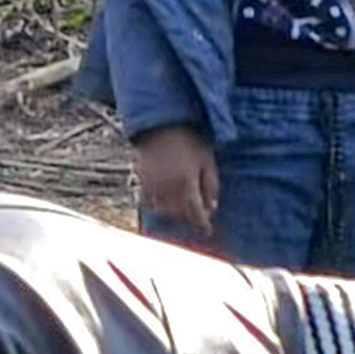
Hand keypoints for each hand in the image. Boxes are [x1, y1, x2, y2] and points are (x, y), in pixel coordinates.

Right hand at [131, 122, 221, 244]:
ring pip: (164, 211)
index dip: (202, 224)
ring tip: (184, 212)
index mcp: (186, 184)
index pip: (195, 213)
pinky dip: (160, 206)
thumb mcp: (207, 160)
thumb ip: (211, 185)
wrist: (160, 123)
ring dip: (175, 215)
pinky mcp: (142, 181)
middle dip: (190, 219)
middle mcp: (167, 190)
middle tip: (198, 220)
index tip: (208, 230)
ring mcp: (152, 187)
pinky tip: (168, 203)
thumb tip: (212, 207)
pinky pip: (151, 202)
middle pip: (179, 215)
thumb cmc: (189, 139)